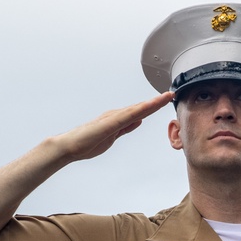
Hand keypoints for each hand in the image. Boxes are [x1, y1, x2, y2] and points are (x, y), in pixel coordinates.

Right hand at [54, 93, 173, 163]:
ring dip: (152, 102)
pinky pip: (128, 116)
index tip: (166, 99)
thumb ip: (126, 127)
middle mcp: (116, 115)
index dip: (154, 106)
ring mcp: (113, 118)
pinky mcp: (110, 123)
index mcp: (118, 119)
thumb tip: (139, 120)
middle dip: (157, 101)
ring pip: (137, 109)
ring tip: (166, 96)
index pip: (140, 112)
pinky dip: (140, 110)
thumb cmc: (87, 143)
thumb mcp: (113, 136)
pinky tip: (150, 106)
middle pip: (141, 107)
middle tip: (172, 93)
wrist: (69, 146)